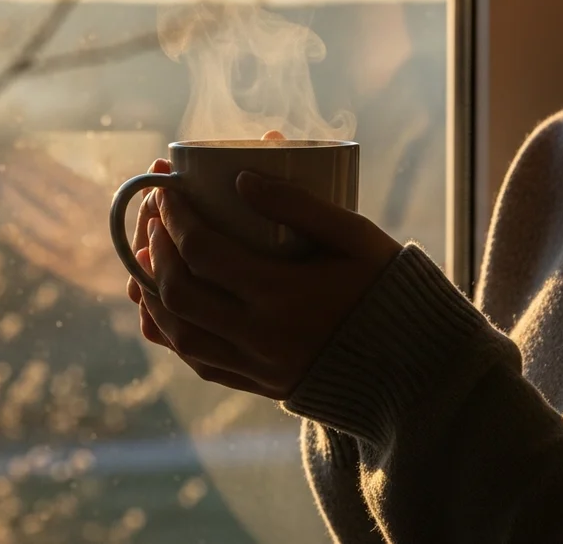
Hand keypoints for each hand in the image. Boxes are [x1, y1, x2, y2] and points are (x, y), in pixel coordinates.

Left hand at [128, 160, 402, 400]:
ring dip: (151, 294)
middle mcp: (261, 337)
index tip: (164, 191)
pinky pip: (198, 363)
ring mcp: (257, 367)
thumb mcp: (355, 236)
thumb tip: (240, 176)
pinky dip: (171, 334)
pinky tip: (162, 307)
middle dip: (154, 250)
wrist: (417, 366)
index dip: (174, 218)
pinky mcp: (259, 385)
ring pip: (179, 335)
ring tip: (145, 259)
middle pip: (179, 293)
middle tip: (153, 219)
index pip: (203, 251)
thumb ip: (299, 204)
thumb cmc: (387, 287)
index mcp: (283, 295)